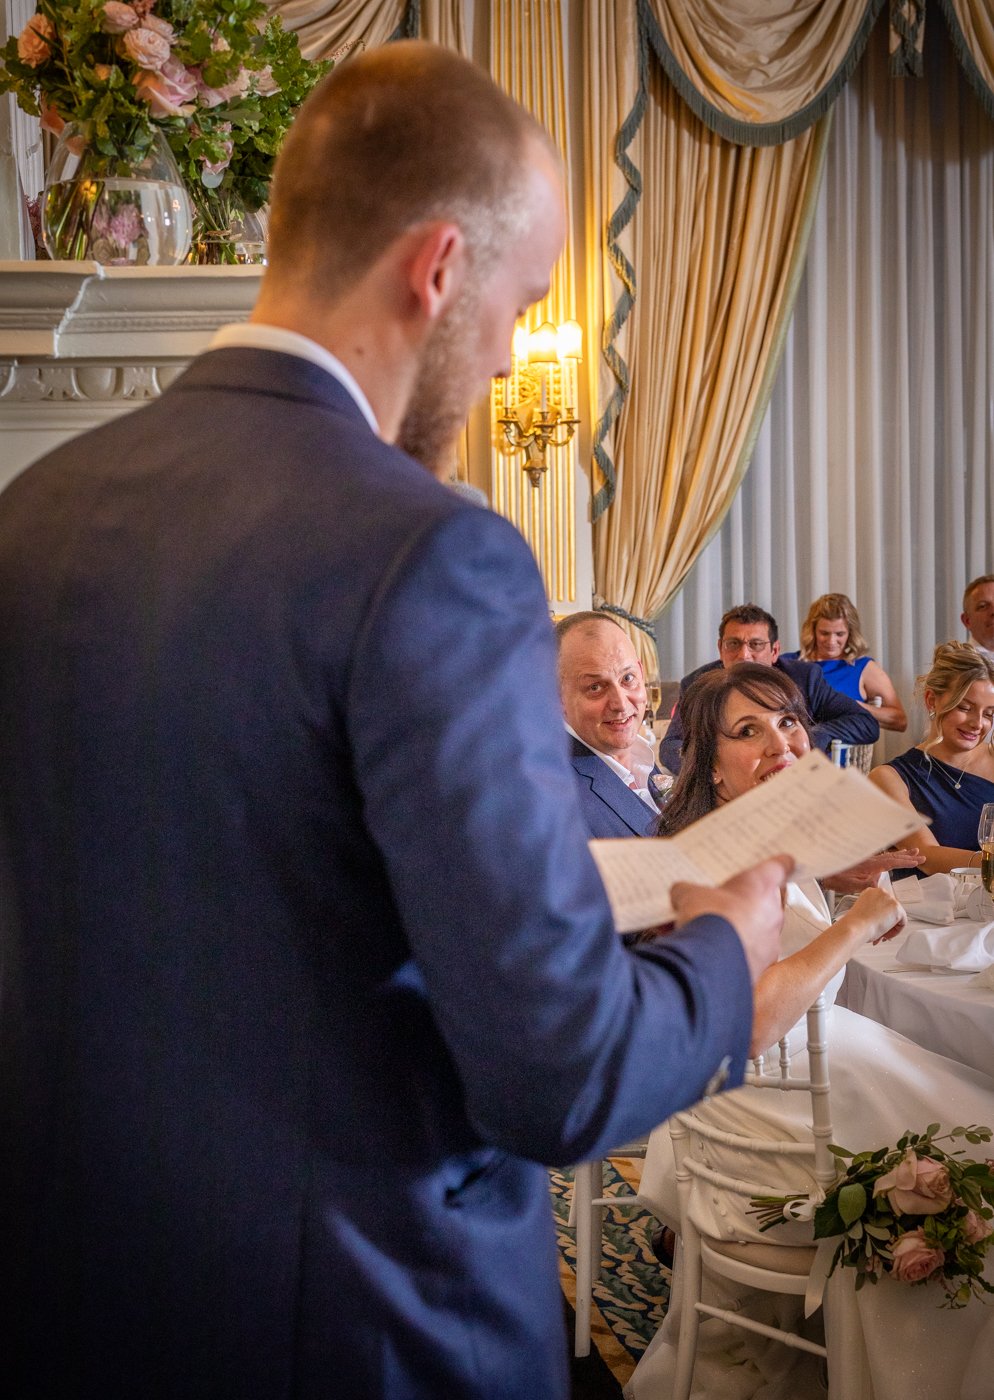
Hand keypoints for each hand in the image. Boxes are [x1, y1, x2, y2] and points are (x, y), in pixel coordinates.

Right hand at [670, 855, 792, 985]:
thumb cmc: (710, 919)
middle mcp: (773, 911)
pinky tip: (712, 953)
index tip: (785, 861)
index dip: (781, 863)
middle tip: (725, 904)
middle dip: (747, 903)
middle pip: (767, 901)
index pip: (780, 866)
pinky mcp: (764, 965)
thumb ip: (688, 890)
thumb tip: (680, 893)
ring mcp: (771, 940)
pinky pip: (751, 953)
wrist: (712, 960)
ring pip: (758, 930)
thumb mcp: (690, 894)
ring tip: (711, 934)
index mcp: (760, 884)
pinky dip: (735, 952)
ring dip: (740, 930)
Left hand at [820, 848, 922, 893]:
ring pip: (888, 855)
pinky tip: (891, 856)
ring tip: (911, 851)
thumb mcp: (853, 885)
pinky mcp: (863, 861)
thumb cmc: (837, 879)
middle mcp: (871, 860)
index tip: (918, 861)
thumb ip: (868, 883)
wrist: (824, 872)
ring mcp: (867, 860)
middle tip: (921, 855)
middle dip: (908, 855)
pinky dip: (890, 855)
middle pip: (893, 856)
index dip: (906, 861)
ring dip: (900, 854)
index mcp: (871, 865)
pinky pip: (881, 856)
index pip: (893, 862)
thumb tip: (879, 883)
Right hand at [843, 885, 906, 944]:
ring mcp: (890, 899)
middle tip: (880, 932)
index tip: (877, 923)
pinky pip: (902, 922)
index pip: (883, 904)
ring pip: (897, 916)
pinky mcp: (897, 908)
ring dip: (890, 928)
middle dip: (886, 923)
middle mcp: (881, 892)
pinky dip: (896, 931)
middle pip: (891, 909)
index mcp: (870, 892)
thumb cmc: (855, 923)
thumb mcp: (863, 912)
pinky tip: (885, 934)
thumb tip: (881, 919)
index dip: (881, 917)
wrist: (856, 927)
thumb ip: (874, 911)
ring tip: (880, 935)